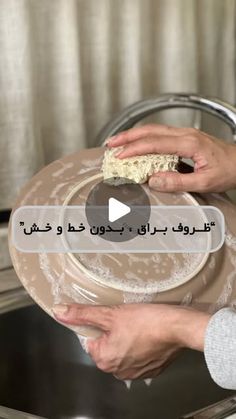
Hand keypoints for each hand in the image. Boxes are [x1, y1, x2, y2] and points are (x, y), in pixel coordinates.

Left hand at [53, 303, 209, 379]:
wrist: (178, 327)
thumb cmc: (145, 321)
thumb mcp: (110, 313)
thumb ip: (83, 314)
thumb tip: (59, 312)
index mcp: (104, 359)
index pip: (91, 339)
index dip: (100, 325)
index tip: (113, 316)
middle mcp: (117, 371)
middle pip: (107, 345)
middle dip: (114, 332)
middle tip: (127, 319)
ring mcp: (136, 373)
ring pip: (124, 350)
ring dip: (128, 339)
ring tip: (139, 326)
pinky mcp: (152, 370)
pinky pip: (139, 356)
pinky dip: (142, 346)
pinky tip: (149, 335)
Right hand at [108, 125, 235, 192]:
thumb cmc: (229, 170)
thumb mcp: (205, 182)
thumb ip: (178, 182)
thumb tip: (153, 181)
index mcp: (190, 143)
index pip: (155, 143)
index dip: (135, 149)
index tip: (120, 156)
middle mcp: (186, 134)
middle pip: (151, 130)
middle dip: (128, 136)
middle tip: (111, 143)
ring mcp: (186, 134)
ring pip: (154, 129)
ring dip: (135, 135)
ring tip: (118, 142)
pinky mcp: (186, 137)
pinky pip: (161, 134)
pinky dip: (145, 138)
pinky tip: (138, 144)